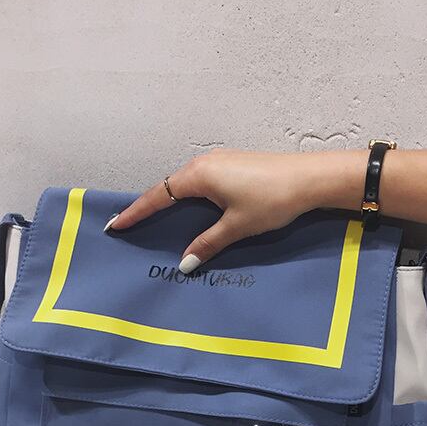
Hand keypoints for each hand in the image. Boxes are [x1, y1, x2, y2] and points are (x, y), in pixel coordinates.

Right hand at [106, 149, 367, 271]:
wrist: (311, 179)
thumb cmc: (272, 200)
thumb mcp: (236, 227)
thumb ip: (207, 244)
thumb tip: (184, 263)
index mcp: (199, 175)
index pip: (158, 196)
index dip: (136, 212)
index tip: (115, 224)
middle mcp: (205, 163)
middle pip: (168, 187)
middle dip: (149, 206)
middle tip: (129, 225)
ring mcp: (220, 162)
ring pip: (185, 184)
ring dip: (170, 202)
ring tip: (155, 221)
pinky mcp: (234, 166)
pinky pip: (201, 182)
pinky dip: (188, 197)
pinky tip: (191, 212)